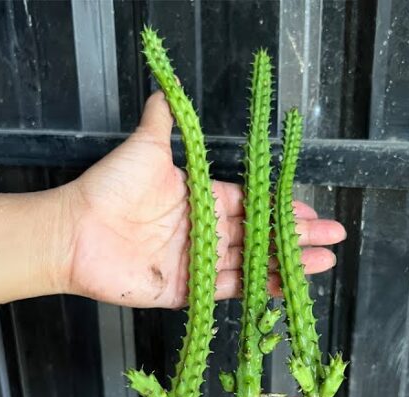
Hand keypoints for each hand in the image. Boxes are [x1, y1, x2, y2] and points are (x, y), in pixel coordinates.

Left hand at [59, 92, 345, 307]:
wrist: (73, 234)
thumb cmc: (108, 189)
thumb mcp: (143, 150)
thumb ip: (162, 123)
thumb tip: (165, 91)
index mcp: (201, 199)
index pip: (252, 204)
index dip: (282, 209)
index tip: (312, 211)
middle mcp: (204, 231)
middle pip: (261, 234)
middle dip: (299, 236)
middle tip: (335, 237)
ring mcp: (198, 263)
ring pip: (254, 263)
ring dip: (288, 263)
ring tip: (324, 262)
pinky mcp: (188, 292)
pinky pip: (230, 289)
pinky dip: (259, 288)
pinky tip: (287, 286)